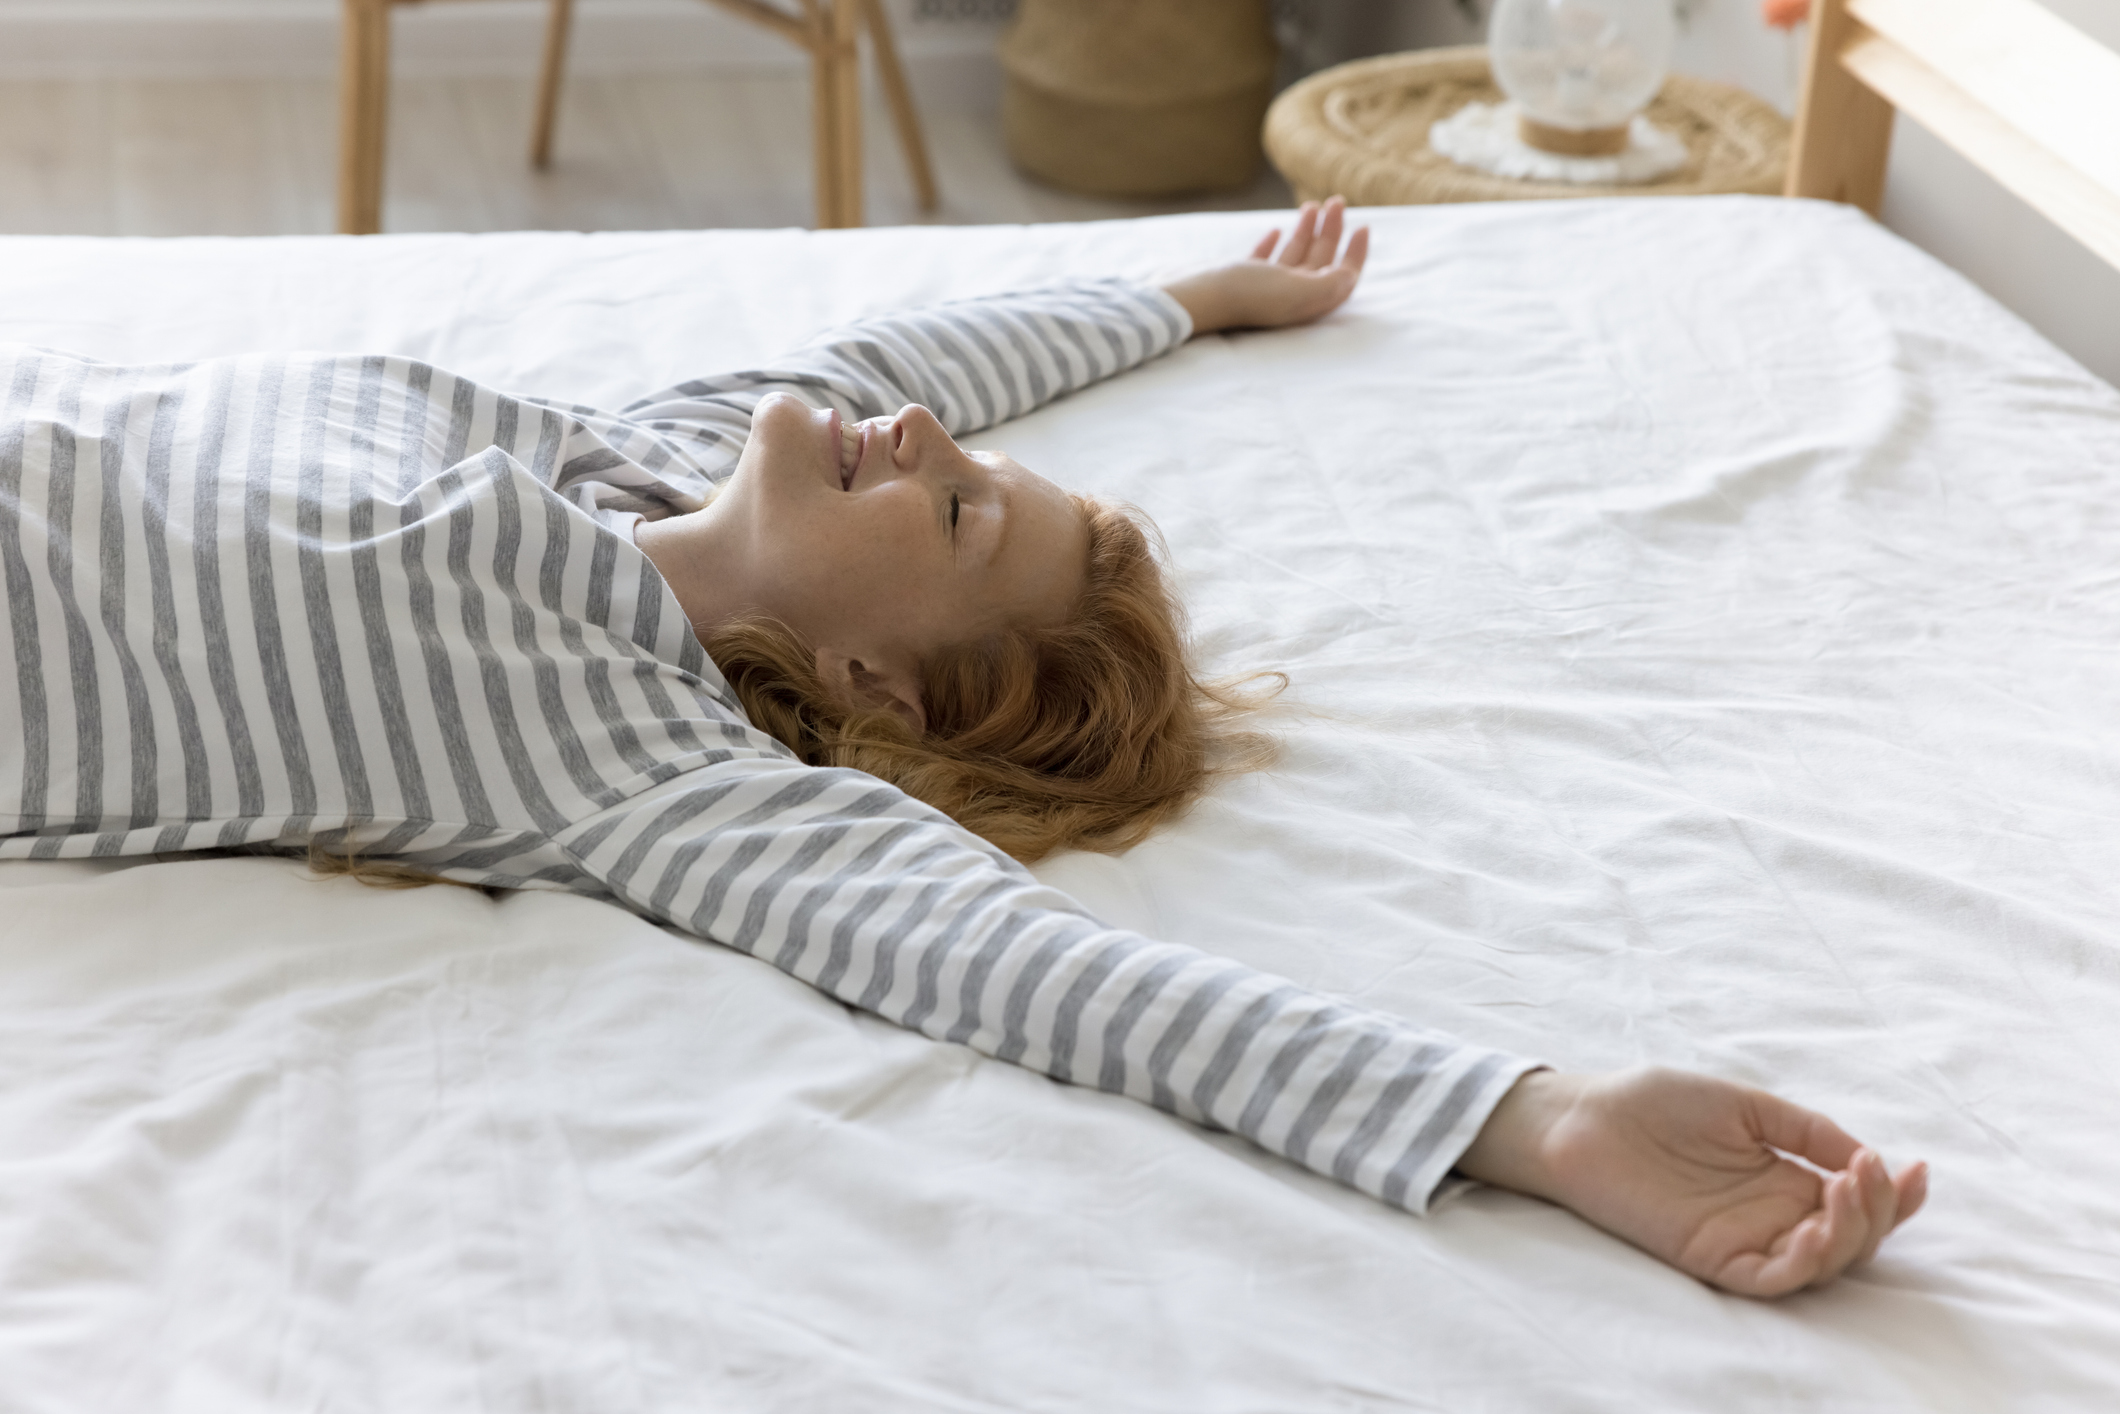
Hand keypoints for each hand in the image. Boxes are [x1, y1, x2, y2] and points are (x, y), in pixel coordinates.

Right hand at [1160, 196, 1369, 335]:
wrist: (1198, 299)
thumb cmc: (1247, 294)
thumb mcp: (1295, 289)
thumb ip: (1328, 284)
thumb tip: (1350, 275)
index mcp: (1306, 302)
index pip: (1342, 276)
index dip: (1355, 253)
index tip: (1363, 225)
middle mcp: (1288, 297)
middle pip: (1320, 261)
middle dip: (1331, 231)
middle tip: (1336, 202)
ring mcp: (1264, 290)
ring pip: (1294, 257)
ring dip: (1306, 231)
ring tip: (1312, 207)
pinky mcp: (1240, 282)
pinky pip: (1264, 261)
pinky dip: (1273, 245)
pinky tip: (1275, 231)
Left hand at [1456, 1067, 1929, 1297]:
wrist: (1585, 1115)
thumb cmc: (1654, 1103)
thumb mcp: (1746, 1105)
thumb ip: (1805, 1131)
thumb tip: (1864, 1155)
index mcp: (1783, 1179)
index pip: (1854, 1202)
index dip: (1896, 1195)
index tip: (1919, 1168)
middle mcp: (1771, 1215)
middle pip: (1850, 1239)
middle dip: (1878, 1210)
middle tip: (1870, 1170)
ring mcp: (1744, 1239)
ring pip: (1822, 1264)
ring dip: (1851, 1233)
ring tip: (1849, 1189)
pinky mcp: (1712, 1259)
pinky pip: (1773, 1279)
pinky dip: (1805, 1263)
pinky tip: (1816, 1228)